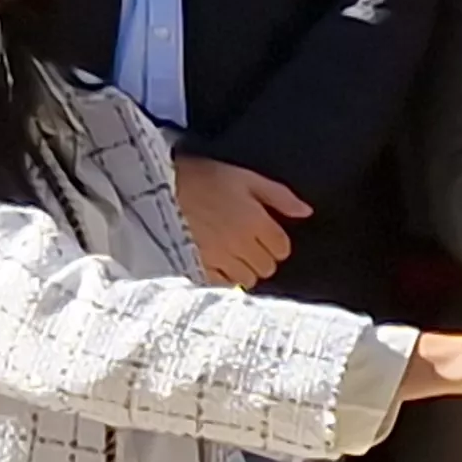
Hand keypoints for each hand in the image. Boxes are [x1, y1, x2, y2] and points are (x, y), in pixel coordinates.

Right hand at [176, 155, 311, 289]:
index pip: (282, 248)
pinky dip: (223, 278)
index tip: (266, 234)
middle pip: (267, 267)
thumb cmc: (201, 177)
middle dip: (262, 256)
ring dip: (244, 269)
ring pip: (247, 280)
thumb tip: (306, 212)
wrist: (156, 187)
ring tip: (232, 253)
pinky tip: (217, 262)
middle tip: (248, 243)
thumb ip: (279, 196)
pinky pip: (221, 285)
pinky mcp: (197, 268)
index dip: (276, 242)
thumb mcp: (245, 177)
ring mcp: (219, 258)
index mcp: (255, 221)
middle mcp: (240, 244)